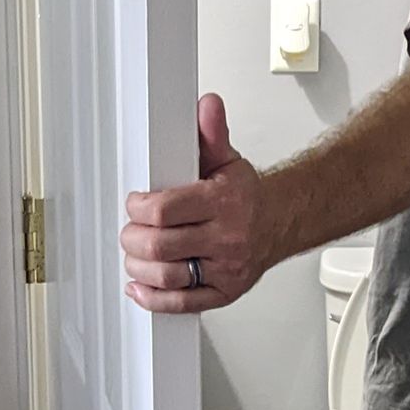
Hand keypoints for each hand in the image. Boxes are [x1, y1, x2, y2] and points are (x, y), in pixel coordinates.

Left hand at [119, 94, 270, 312]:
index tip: (134, 204)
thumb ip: (211, 133)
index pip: (165, 210)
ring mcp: (226, 269)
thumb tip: (207, 105)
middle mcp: (226, 239)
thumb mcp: (226, 159)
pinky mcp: (224, 292)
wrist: (280, 223)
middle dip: (133, 239)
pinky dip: (154, 299)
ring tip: (135, 255)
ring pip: (168, 277)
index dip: (138, 208)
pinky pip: (183, 304)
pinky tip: (141, 287)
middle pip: (160, 246)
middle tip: (129, 231)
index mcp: (223, 203)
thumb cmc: (247, 196)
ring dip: (139, 267)